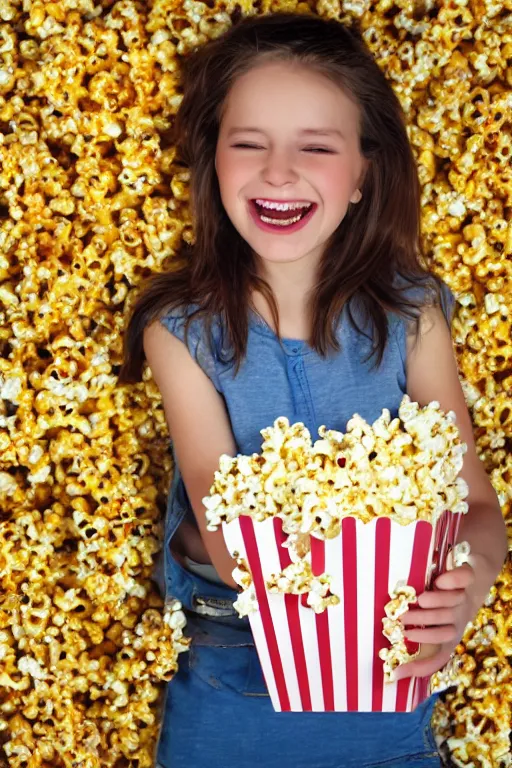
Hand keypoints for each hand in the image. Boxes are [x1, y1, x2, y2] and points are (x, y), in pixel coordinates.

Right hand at [393, 563, 475, 680]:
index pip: (438, 657)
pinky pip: (465, 579)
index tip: (399, 663)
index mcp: (450, 634)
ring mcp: (464, 599)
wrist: (473, 576)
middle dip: (425, 629)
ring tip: (418, 600)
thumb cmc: (444, 603)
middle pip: (446, 633)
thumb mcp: (432, 622)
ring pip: (454, 606)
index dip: (421, 665)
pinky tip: (438, 581)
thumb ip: (416, 639)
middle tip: (403, 620)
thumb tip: (392, 668)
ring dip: (436, 604)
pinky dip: (452, 581)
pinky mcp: (469, 577)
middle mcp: (459, 619)